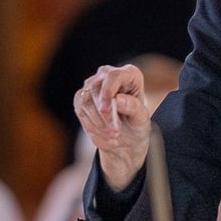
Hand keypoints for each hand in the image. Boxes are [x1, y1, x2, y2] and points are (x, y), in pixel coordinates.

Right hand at [73, 64, 152, 189]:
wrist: (125, 145)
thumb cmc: (138, 130)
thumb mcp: (142, 123)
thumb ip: (132, 108)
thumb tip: (117, 100)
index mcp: (129, 75)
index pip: (114, 75)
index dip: (109, 92)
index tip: (111, 111)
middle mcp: (109, 75)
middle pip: (96, 86)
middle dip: (103, 112)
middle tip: (113, 132)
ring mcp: (92, 86)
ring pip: (85, 98)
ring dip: (96, 121)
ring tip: (111, 136)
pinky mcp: (81, 99)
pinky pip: (79, 107)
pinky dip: (89, 123)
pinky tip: (101, 133)